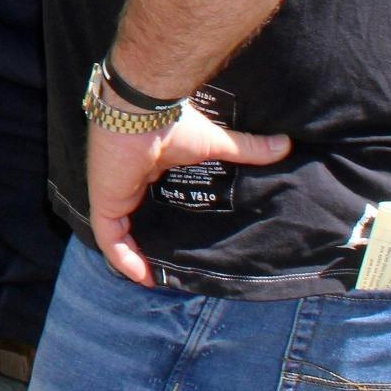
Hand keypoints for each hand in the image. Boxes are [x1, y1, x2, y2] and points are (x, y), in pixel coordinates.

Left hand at [84, 107, 288, 286]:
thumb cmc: (174, 124)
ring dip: (132, 258)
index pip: (149, 200)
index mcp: (148, 170)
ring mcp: (113, 194)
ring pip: (117, 234)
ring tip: (155, 279)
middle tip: (166, 266)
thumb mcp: (216, 143)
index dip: (158, 220)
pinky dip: (123, 259)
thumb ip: (247, 148)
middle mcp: (128, 184)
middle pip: (132, 220)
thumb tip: (285, 145)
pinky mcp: (104, 202)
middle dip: (144, 244)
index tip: (177, 240)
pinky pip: (109, 239)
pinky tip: (143, 276)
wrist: (142, 111)